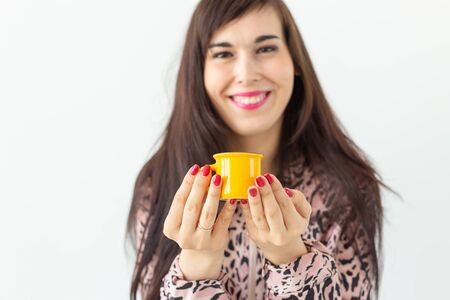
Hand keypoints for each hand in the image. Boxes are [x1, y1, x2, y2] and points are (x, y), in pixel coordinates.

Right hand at [163, 164, 236, 278]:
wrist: (202, 254)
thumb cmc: (193, 227)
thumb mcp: (185, 217)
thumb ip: (190, 199)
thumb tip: (201, 171)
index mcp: (171, 227)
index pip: (179, 200)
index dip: (187, 183)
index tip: (196, 168)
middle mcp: (183, 236)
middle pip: (192, 206)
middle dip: (200, 186)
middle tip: (207, 169)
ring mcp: (200, 241)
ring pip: (207, 214)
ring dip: (213, 194)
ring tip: (219, 178)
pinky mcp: (216, 243)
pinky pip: (223, 221)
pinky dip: (228, 208)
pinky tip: (233, 196)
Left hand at [240, 173, 311, 264]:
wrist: (283, 245)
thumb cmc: (293, 221)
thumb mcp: (303, 212)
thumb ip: (299, 199)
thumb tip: (286, 191)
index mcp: (296, 227)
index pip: (286, 205)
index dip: (277, 189)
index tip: (269, 176)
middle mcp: (282, 235)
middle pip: (272, 212)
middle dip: (266, 194)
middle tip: (259, 179)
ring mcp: (267, 237)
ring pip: (259, 218)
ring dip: (254, 201)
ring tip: (250, 188)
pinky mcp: (255, 236)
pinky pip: (249, 220)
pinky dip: (245, 208)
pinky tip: (243, 198)